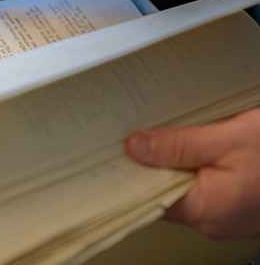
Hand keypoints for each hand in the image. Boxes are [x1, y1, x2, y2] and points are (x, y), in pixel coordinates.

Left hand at [124, 108, 259, 238]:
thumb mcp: (229, 140)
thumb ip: (181, 145)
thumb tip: (137, 147)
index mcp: (205, 210)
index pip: (148, 198)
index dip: (131, 173)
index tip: (117, 152)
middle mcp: (214, 220)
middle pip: (164, 191)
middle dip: (152, 163)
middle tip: (139, 135)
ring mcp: (227, 214)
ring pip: (185, 187)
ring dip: (175, 162)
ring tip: (168, 135)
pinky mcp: (238, 204)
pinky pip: (205, 186)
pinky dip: (196, 167)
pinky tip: (196, 146)